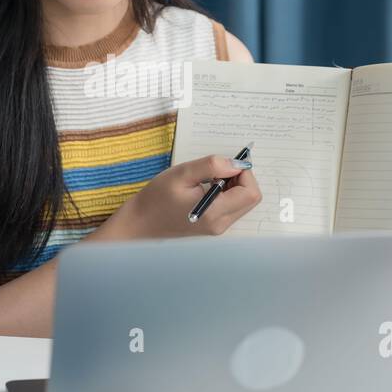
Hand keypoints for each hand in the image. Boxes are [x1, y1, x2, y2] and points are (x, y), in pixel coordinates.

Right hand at [101, 154, 261, 239]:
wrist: (140, 223)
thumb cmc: (156, 198)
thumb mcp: (182, 173)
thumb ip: (212, 166)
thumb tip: (237, 163)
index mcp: (214, 213)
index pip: (250, 193)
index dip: (244, 173)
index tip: (225, 163)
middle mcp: (220, 225)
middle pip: (251, 199)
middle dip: (241, 179)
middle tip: (218, 169)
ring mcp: (218, 228)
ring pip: (243, 203)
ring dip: (234, 185)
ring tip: (209, 178)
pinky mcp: (213, 227)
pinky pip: (232, 207)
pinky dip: (227, 193)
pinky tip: (206, 188)